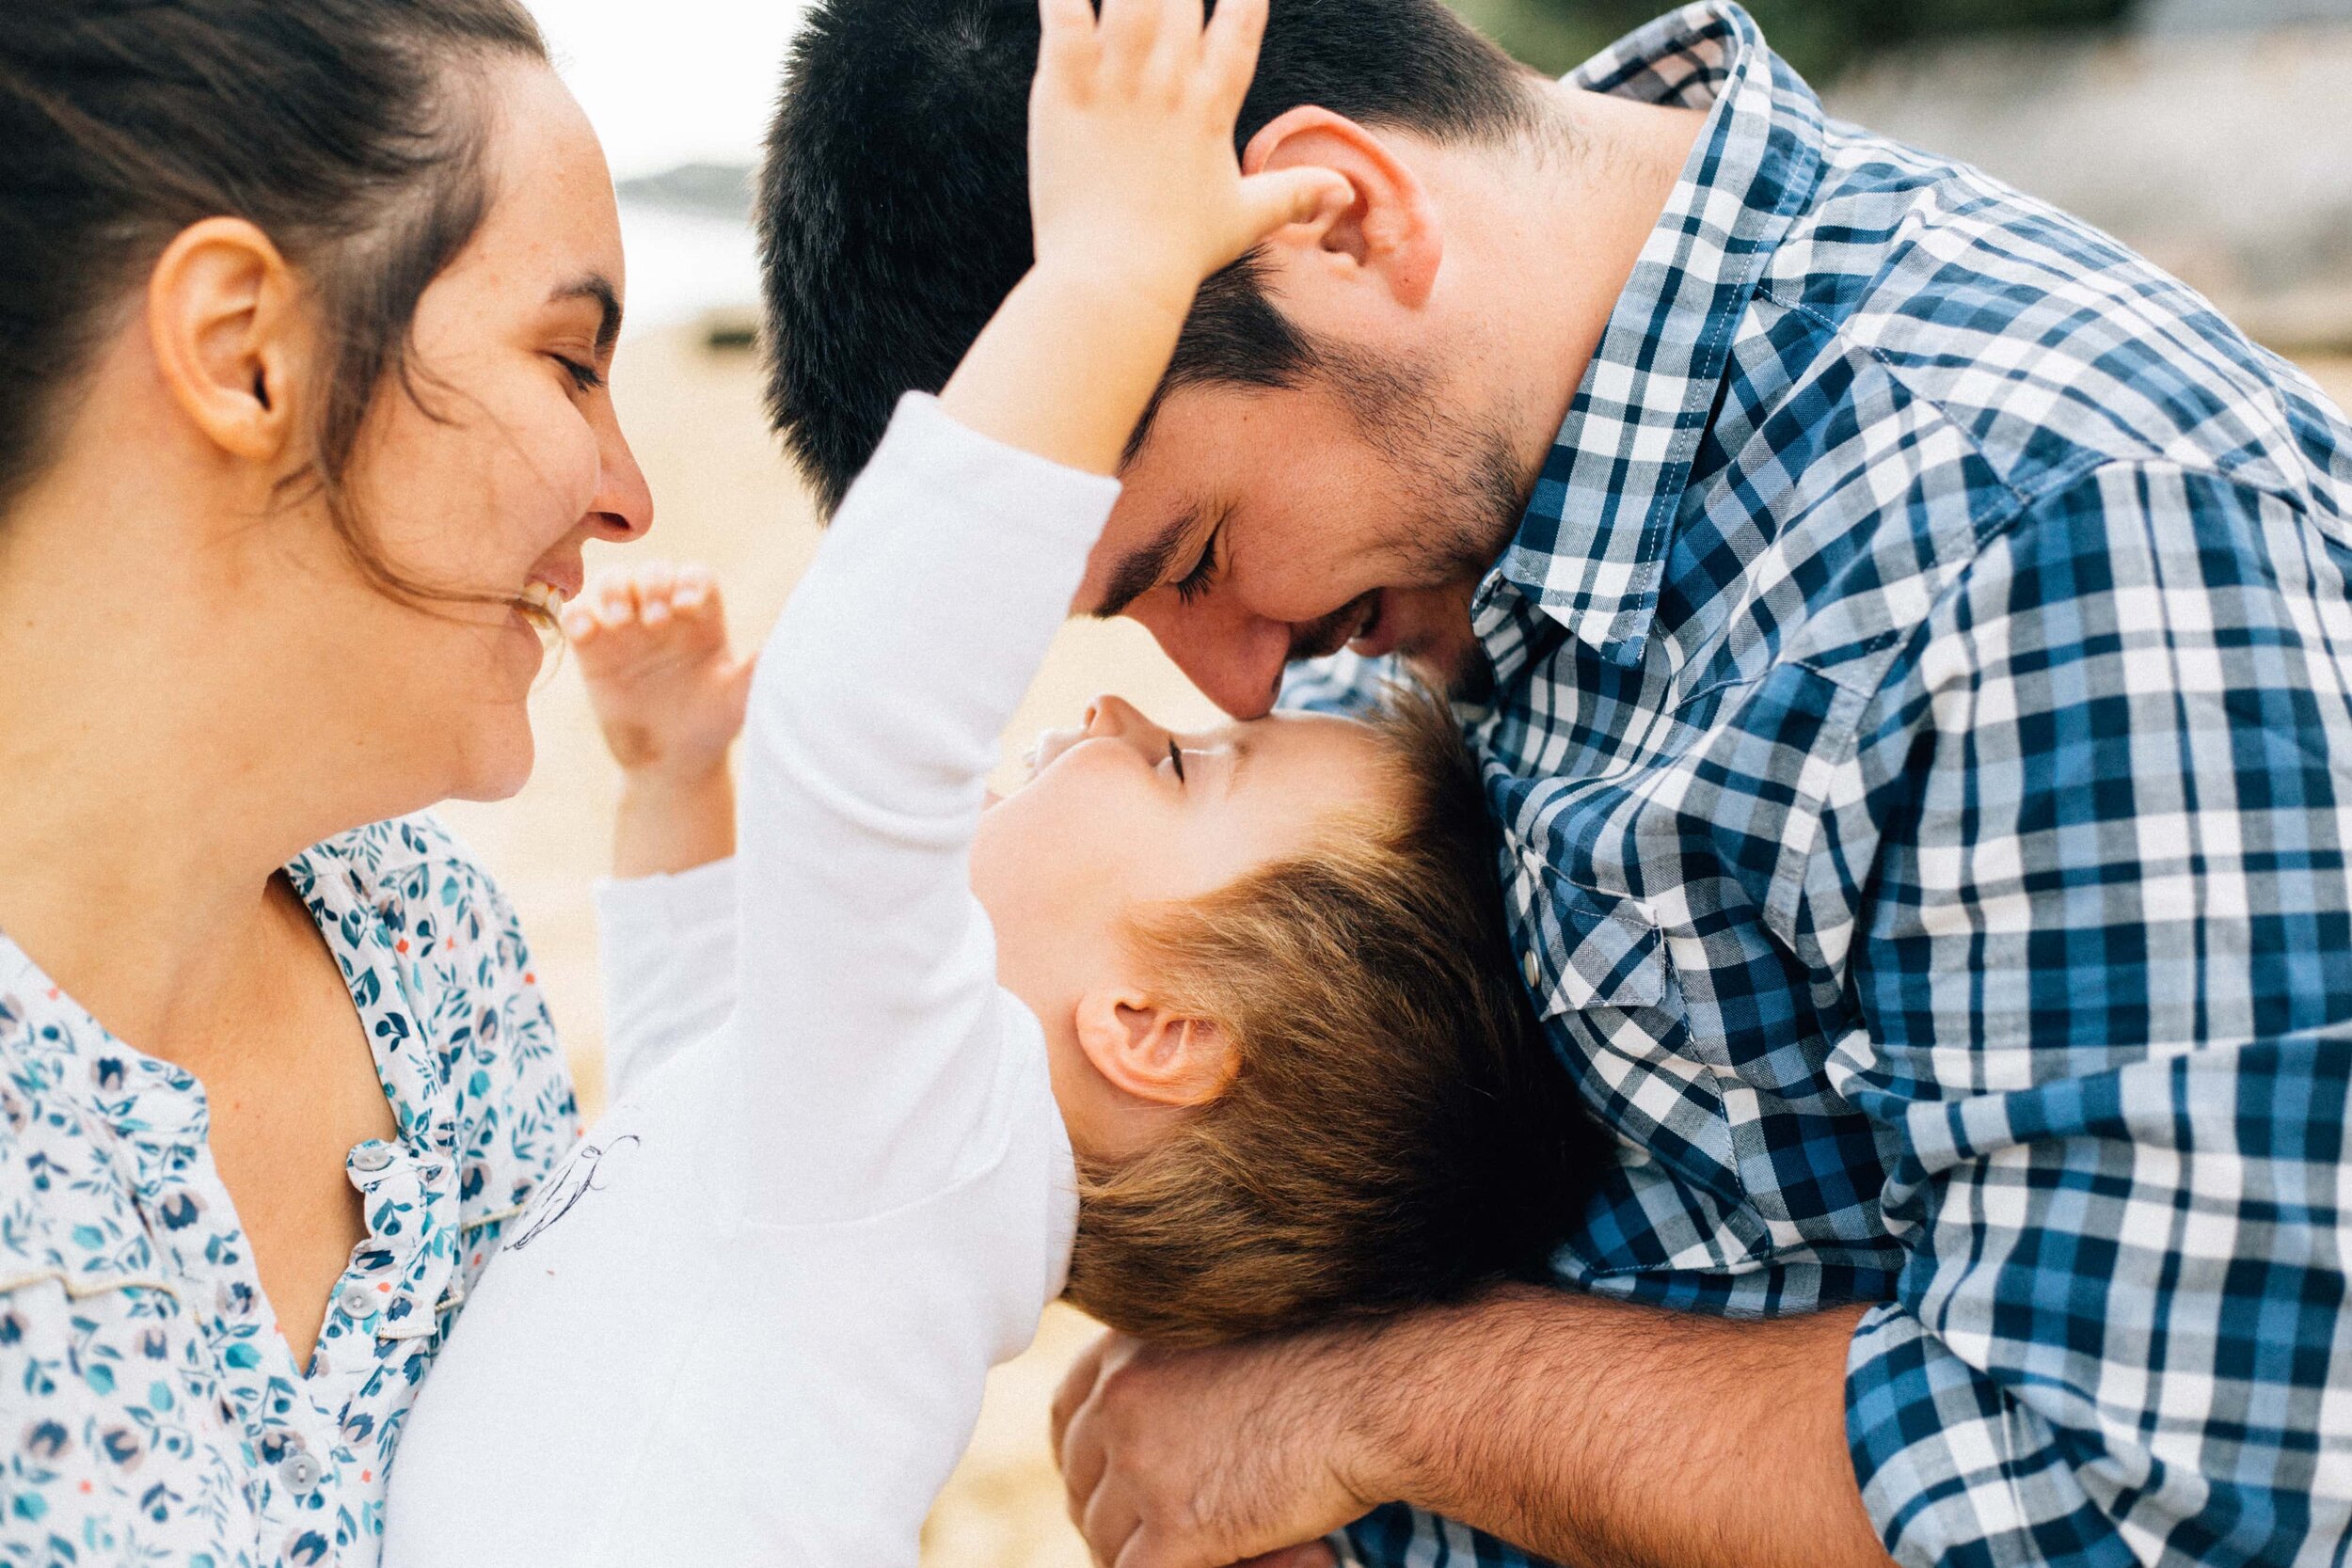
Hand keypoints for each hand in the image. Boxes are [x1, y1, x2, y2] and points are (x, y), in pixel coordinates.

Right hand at [563, 561, 753, 786]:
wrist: (670, 763)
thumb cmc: (710, 727)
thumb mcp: (736, 701)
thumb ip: (751, 672)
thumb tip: (773, 647)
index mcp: (703, 620)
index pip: (694, 577)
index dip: (689, 582)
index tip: (688, 608)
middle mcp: (664, 615)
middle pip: (654, 572)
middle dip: (652, 584)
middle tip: (654, 620)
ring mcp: (627, 629)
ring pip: (614, 583)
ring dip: (614, 591)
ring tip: (619, 621)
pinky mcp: (593, 648)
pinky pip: (578, 616)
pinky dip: (577, 615)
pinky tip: (586, 631)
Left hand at [1027, 0, 1347, 305]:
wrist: (1117, 281)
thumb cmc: (1177, 255)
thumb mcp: (1244, 218)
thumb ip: (1293, 193)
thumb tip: (1344, 191)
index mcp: (1211, 106)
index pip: (1240, 27)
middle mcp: (1169, 84)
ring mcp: (1118, 84)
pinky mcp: (1065, 91)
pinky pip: (1065, 15)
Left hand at [1052, 1329, 1375, 1567]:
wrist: (1376, 1393)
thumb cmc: (1326, 1364)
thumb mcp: (1222, 1349)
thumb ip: (1175, 1381)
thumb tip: (1147, 1442)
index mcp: (1126, 1352)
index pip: (1068, 1416)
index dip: (1089, 1459)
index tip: (1119, 1483)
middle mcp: (1119, 1401)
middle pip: (1083, 1484)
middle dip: (1118, 1515)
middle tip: (1172, 1530)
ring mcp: (1141, 1464)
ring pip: (1107, 1541)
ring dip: (1151, 1554)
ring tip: (1226, 1550)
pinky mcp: (1177, 1525)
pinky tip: (1247, 1562)